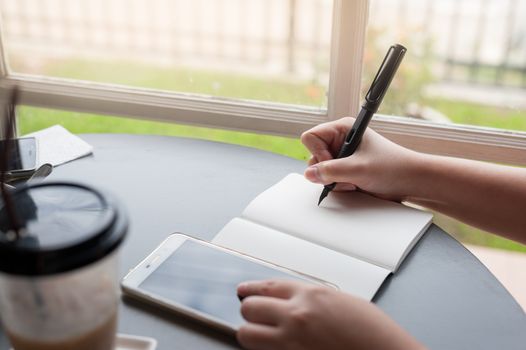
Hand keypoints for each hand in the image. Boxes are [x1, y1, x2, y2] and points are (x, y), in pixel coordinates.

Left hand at [236, 279, 424, 349]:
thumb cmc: (372, 332)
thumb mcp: (341, 301)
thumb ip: (312, 298)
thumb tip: (294, 301)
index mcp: (310, 295)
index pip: (267, 286)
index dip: (251, 288)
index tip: (244, 291)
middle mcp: (296, 316)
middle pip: (249, 308)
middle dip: (249, 311)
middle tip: (253, 314)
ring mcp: (291, 342)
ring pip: (247, 334)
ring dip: (250, 333)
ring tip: (258, 334)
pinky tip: (274, 347)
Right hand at [301, 117, 419, 200]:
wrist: (412, 182)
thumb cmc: (393, 167)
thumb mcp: (358, 169)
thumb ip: (330, 171)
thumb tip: (309, 174)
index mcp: (343, 128)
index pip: (311, 137)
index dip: (318, 153)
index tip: (333, 162)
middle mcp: (340, 140)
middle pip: (314, 156)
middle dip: (327, 171)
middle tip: (346, 175)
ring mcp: (343, 156)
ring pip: (321, 171)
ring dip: (334, 181)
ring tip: (354, 181)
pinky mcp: (346, 170)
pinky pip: (330, 179)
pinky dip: (339, 186)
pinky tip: (354, 185)